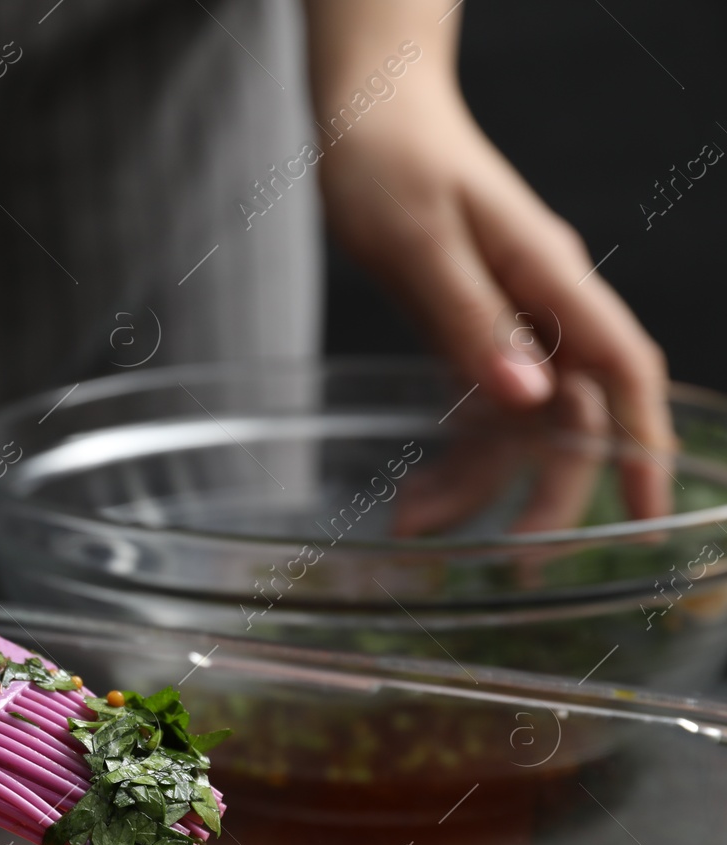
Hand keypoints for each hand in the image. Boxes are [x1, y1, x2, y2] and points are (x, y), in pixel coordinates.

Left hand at [313, 41, 672, 520]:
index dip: (641, 442)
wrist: (366, 113)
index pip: (621, 368)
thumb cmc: (389, 161)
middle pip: (573, 413)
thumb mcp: (416, 242)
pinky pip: (479, 406)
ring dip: (477, 481)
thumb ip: (469, 320)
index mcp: (547, 276)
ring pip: (519, 422)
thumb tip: (528, 396)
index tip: (648, 513)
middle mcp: (540, 305)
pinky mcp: (471, 328)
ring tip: (415, 526)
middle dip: (547, 489)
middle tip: (513, 560)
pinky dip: (453, 452)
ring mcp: (508, 319)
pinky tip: (418, 491)